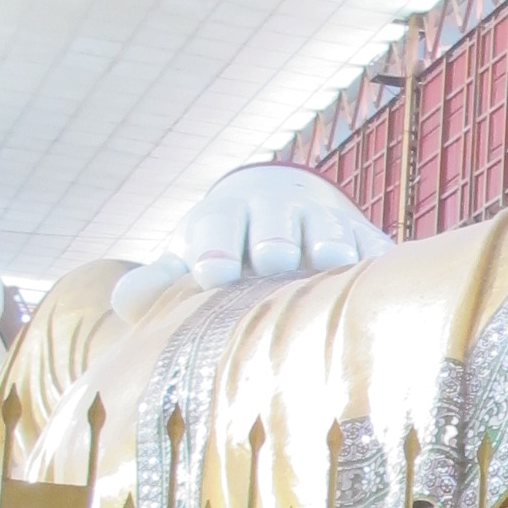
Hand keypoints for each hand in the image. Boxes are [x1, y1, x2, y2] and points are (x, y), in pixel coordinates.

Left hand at [110, 162, 391, 317]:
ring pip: (327, 227)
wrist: (285, 205)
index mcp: (224, 218)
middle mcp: (274, 211)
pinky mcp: (364, 239)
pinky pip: (373, 246)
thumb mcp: (190, 260)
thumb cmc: (227, 252)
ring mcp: (323, 221)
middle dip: (272, 238)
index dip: (214, 247)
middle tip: (272, 260)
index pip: (216, 227)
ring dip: (328, 241)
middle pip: (274, 221)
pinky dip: (377, 258)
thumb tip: (125, 301)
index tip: (211, 272)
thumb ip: (159, 284)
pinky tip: (381, 277)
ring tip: (331, 261)